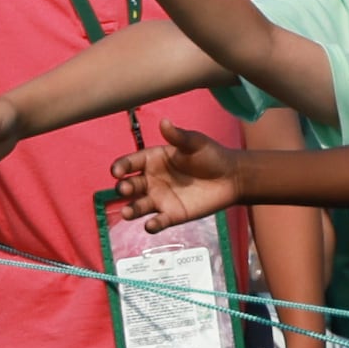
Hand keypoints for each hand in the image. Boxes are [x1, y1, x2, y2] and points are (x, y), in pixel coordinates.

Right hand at [110, 124, 239, 228]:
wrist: (232, 177)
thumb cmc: (211, 156)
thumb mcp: (195, 143)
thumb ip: (178, 136)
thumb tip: (164, 122)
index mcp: (152, 160)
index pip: (130, 163)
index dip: (120, 167)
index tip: (116, 171)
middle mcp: (151, 180)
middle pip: (130, 186)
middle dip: (123, 188)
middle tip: (124, 189)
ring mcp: (160, 199)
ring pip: (138, 206)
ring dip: (130, 210)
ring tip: (127, 213)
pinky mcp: (171, 215)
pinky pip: (158, 222)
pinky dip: (152, 225)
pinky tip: (151, 225)